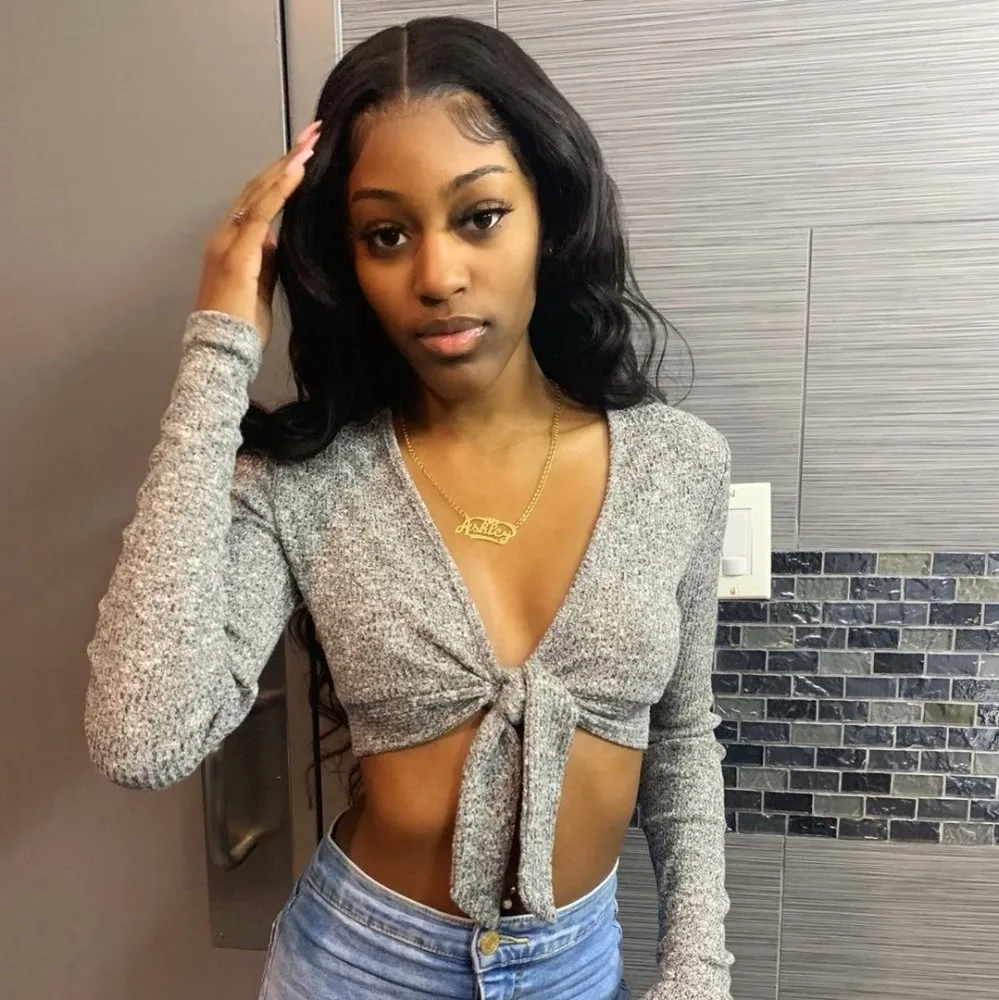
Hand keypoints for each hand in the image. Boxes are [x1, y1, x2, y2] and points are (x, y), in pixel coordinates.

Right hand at [195, 120, 320, 346]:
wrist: (222, 349)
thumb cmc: (241, 325)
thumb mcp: (259, 284)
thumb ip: (266, 259)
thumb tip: (276, 241)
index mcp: (231, 241)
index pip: (259, 197)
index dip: (282, 173)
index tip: (305, 153)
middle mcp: (225, 234)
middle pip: (259, 185)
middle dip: (287, 157)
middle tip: (312, 133)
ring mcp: (228, 241)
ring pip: (260, 191)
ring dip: (286, 165)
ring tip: (310, 143)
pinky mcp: (237, 253)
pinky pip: (261, 212)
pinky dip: (280, 189)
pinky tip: (297, 171)